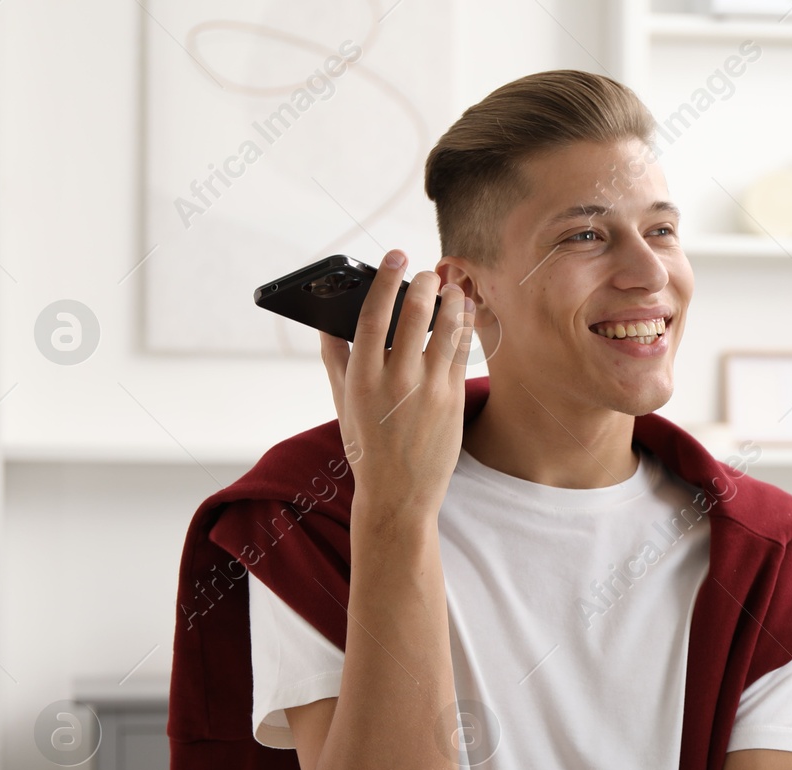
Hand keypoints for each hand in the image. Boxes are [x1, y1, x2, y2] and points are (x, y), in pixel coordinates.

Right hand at [318, 249, 475, 519]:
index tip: (396, 255)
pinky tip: (464, 313)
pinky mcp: (453, 399)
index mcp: (361, 377)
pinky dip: (465, 326)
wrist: (399, 493)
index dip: (386, 279)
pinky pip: (462, 351)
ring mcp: (428, 389)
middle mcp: (395, 379)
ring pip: (446, 328)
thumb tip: (327, 319)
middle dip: (424, 283)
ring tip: (451, 286)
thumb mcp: (342, 402)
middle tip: (427, 271)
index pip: (372, 313)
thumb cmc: (367, 446)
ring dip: (451, 300)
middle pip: (414, 313)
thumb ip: (335, 357)